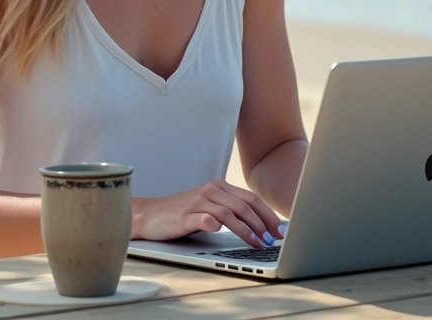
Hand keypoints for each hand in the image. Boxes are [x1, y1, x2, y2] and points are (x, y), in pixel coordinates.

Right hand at [133, 179, 281, 247]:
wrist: (150, 214)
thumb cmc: (184, 213)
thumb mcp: (210, 208)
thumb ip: (231, 212)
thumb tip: (262, 227)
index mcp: (219, 187)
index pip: (251, 198)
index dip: (268, 215)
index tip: (281, 231)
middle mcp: (210, 191)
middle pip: (244, 205)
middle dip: (263, 224)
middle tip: (273, 240)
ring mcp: (197, 202)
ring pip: (228, 213)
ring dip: (246, 230)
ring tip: (257, 244)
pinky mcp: (183, 216)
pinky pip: (200, 217)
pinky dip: (211, 222)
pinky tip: (217, 230)